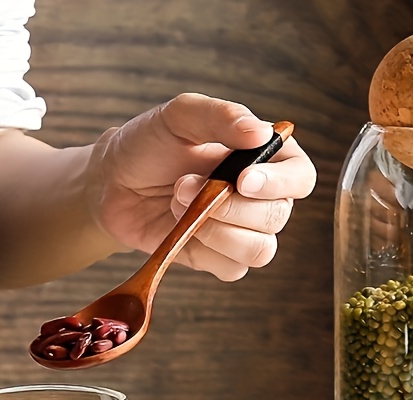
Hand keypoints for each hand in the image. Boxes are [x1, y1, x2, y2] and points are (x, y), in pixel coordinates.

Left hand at [85, 92, 316, 280]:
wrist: (111, 183)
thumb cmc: (148, 144)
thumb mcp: (180, 116)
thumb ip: (221, 117)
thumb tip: (262, 133)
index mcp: (264, 158)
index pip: (300, 178)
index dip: (279, 184)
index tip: (242, 180)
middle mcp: (260, 196)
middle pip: (277, 217)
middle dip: (227, 206)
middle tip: (182, 186)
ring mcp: (238, 230)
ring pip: (259, 250)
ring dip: (216, 231)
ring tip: (178, 205)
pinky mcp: (215, 257)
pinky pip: (233, 270)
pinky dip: (206, 253)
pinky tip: (180, 231)